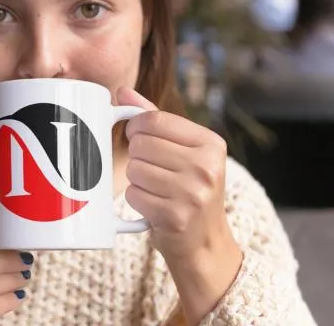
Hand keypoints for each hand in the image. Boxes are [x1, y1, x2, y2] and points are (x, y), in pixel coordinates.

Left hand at [117, 87, 231, 260]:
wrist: (205, 241)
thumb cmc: (189, 188)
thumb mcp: (184, 150)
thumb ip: (154, 118)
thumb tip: (123, 92)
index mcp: (211, 143)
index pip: (154, 118)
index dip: (136, 127)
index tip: (139, 136)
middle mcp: (206, 166)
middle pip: (141, 144)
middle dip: (137, 156)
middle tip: (152, 168)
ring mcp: (193, 193)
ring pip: (134, 169)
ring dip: (136, 179)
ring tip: (155, 187)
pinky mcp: (176, 216)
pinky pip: (133, 194)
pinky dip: (136, 199)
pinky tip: (153, 204)